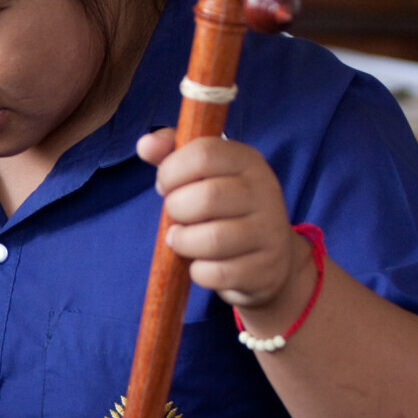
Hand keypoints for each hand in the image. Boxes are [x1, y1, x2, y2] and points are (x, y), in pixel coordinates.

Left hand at [136, 129, 309, 315]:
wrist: (272, 259)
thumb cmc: (225, 210)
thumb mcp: (204, 176)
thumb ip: (172, 154)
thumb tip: (145, 144)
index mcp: (248, 161)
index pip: (204, 153)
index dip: (172, 171)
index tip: (166, 186)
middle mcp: (265, 192)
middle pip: (207, 198)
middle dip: (176, 209)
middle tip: (175, 216)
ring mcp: (269, 232)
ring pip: (213, 239)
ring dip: (184, 243)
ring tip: (181, 240)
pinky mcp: (265, 269)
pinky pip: (217, 273)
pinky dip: (198, 272)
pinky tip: (201, 264)